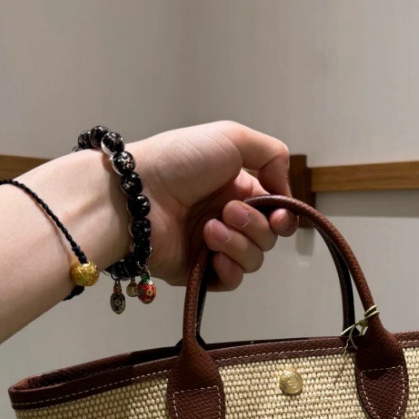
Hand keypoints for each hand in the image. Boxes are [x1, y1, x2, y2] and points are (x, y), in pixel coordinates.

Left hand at [130, 121, 298, 289]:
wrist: (134, 195)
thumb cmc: (178, 161)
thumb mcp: (232, 137)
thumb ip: (272, 154)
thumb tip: (284, 189)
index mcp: (237, 188)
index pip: (276, 211)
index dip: (283, 217)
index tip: (279, 217)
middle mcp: (227, 217)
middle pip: (268, 237)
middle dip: (255, 226)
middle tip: (227, 212)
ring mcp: (213, 246)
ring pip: (253, 259)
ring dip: (238, 244)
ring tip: (209, 229)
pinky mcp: (198, 272)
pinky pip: (231, 281)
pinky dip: (230, 269)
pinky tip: (215, 256)